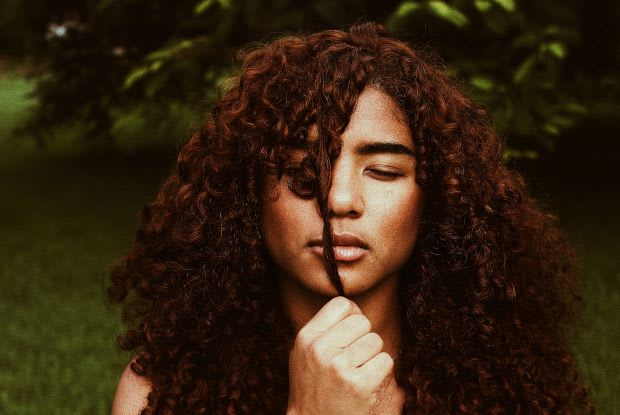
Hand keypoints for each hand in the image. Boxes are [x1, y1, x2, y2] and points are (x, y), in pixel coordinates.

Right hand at [286, 296, 394, 414]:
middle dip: (364, 337)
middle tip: (354, 356)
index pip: (341, 304)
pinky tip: (366, 382)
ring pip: (376, 341)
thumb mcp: (305, 352)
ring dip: (372, 356)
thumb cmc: (313, 385)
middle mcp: (320, 349)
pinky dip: (380, 371)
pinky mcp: (359, 385)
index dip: (353, 315)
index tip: (351, 331)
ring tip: (357, 371)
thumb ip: (325, 329)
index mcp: (306, 337)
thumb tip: (354, 308)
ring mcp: (339, 367)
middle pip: (362, 321)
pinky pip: (385, 361)